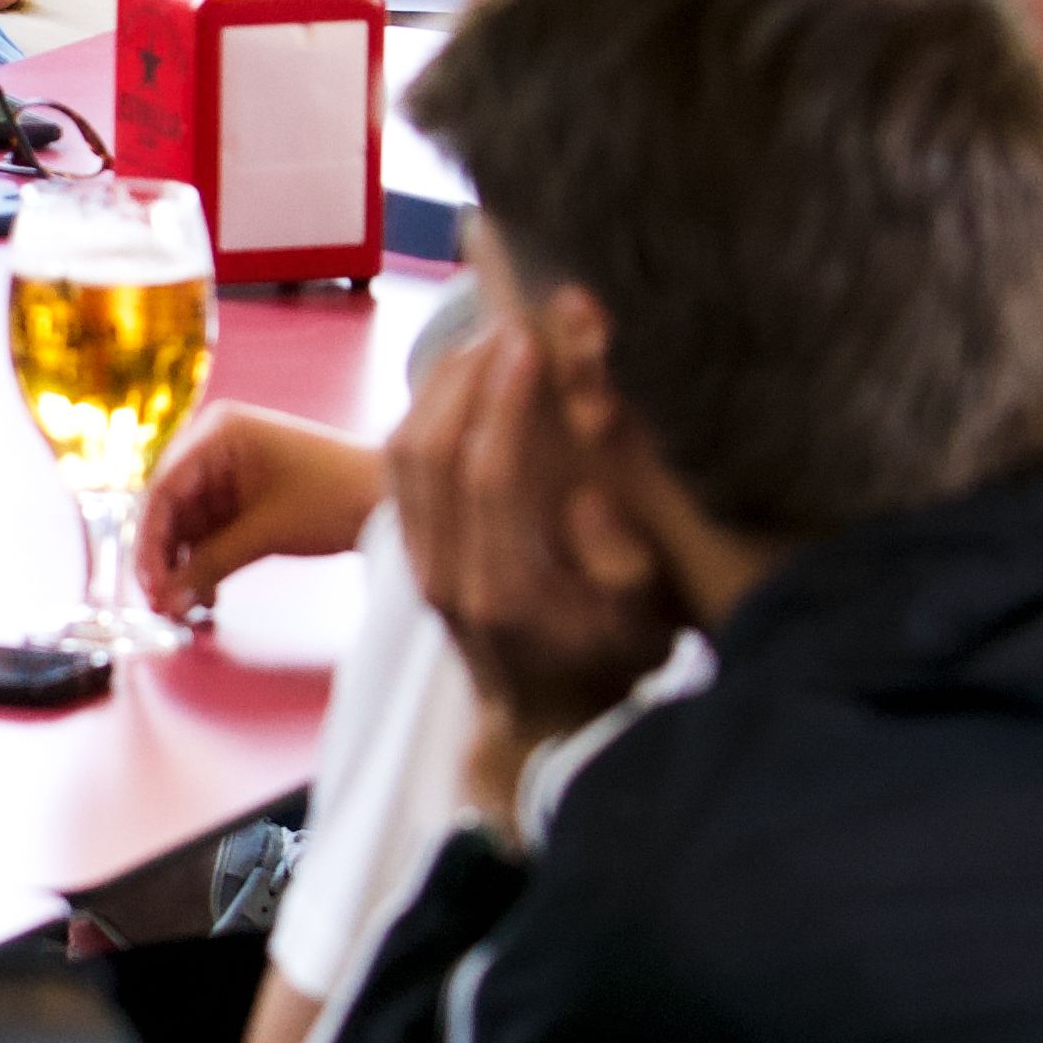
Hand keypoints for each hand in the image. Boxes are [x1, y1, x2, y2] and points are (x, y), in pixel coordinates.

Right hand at [135, 402, 386, 614]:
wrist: (392, 500)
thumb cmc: (336, 498)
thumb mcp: (265, 533)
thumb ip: (210, 565)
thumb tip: (166, 601)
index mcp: (218, 434)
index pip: (163, 489)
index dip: (149, 541)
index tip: (148, 586)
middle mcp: (218, 446)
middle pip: (171, 507)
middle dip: (165, 558)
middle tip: (161, 605)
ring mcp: (232, 472)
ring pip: (190, 525)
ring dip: (185, 566)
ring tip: (183, 610)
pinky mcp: (247, 497)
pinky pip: (212, 532)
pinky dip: (207, 562)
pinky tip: (206, 596)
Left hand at [388, 334, 676, 759]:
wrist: (544, 722)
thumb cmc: (610, 664)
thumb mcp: (643, 630)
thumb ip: (624, 570)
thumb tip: (591, 501)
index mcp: (505, 593)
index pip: (486, 476)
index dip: (504, 401)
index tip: (529, 339)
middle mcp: (447, 577)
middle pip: (428, 454)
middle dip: (464, 375)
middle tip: (507, 320)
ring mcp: (419, 566)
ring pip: (402, 456)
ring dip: (438, 387)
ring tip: (486, 337)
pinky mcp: (410, 553)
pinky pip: (398, 468)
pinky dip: (425, 411)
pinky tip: (465, 379)